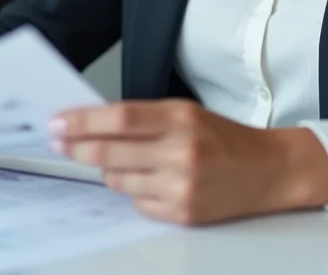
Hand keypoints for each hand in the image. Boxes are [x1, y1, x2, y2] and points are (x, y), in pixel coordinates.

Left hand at [50, 100, 327, 225]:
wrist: (270, 170)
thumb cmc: (225, 139)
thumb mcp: (187, 114)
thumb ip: (144, 118)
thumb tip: (92, 124)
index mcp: (181, 118)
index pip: (119, 117)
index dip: (82, 121)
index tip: (57, 123)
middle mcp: (181, 151)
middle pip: (110, 151)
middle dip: (77, 148)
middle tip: (59, 143)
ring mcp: (181, 186)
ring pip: (118, 180)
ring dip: (110, 170)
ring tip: (127, 161)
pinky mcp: (183, 213)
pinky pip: (137, 203)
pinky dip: (136, 192)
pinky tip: (153, 182)